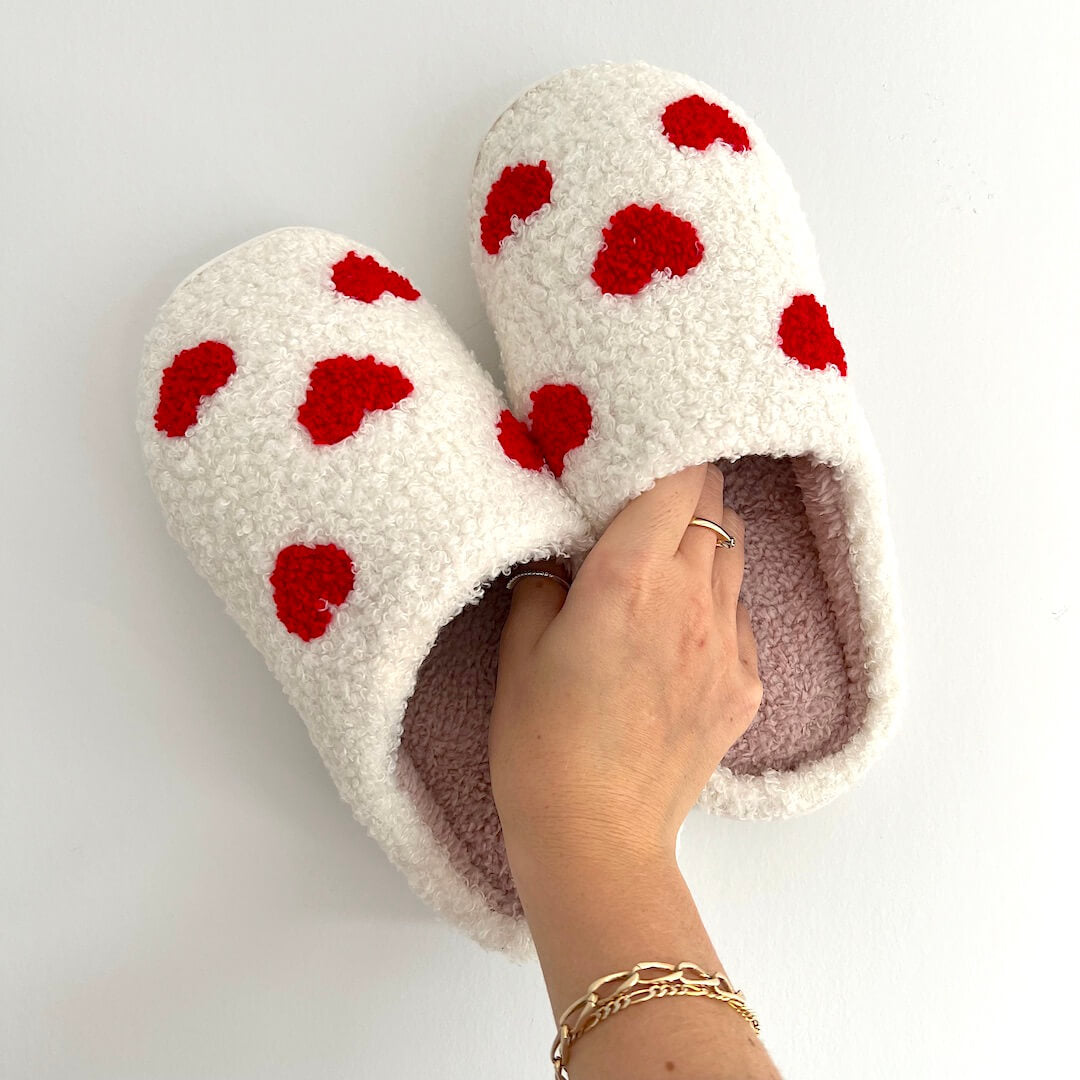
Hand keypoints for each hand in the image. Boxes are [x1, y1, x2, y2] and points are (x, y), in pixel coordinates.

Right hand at [490, 463, 761, 872]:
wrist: (596, 839)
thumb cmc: (542, 747)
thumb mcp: (519, 652)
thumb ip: (544, 584)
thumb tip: (563, 558)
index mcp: (630, 579)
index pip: (677, 480)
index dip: (667, 452)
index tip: (645, 448)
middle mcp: (690, 600)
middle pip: (716, 505)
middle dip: (688, 488)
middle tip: (652, 495)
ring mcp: (726, 646)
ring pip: (736, 554)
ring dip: (708, 537)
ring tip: (672, 551)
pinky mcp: (743, 688)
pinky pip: (743, 616)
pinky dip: (720, 599)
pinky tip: (686, 622)